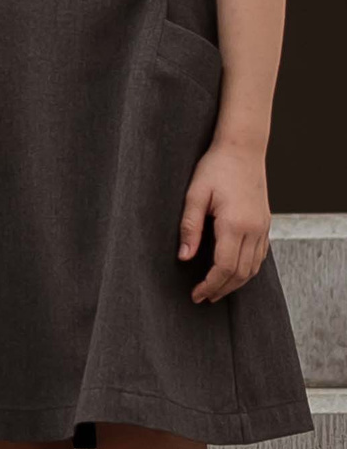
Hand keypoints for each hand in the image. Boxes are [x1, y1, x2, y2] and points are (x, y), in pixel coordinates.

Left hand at [182, 139, 271, 302]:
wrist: (242, 150)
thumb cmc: (215, 168)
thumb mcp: (194, 194)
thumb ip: (189, 227)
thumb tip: (183, 257)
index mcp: (235, 224)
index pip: (225, 266)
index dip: (210, 284)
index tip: (196, 294)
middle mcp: (254, 230)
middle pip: (241, 273)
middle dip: (221, 289)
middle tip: (202, 298)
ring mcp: (263, 228)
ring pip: (253, 267)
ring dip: (235, 283)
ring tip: (216, 291)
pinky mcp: (265, 224)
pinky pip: (260, 256)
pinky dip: (247, 270)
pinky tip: (233, 272)